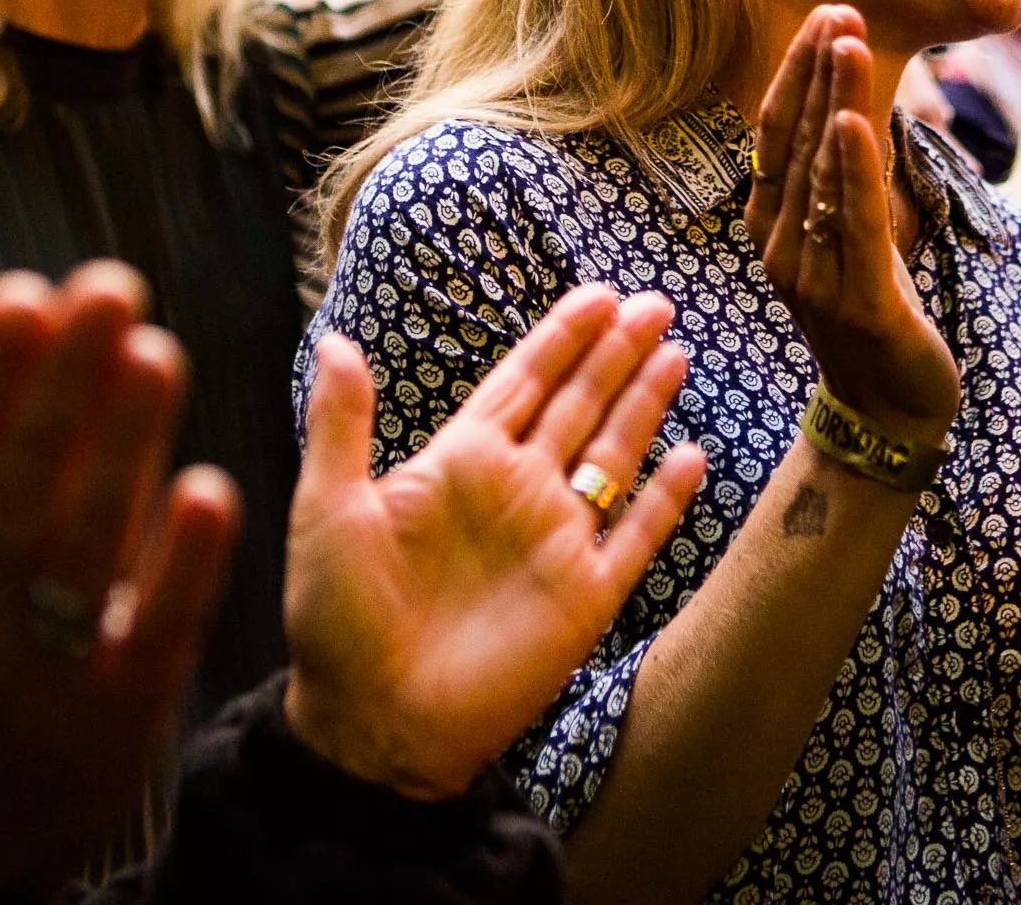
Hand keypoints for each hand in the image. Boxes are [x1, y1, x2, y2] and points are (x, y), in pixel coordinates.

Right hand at [0, 263, 239, 894]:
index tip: (22, 292)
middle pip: (19, 489)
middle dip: (65, 382)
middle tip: (112, 286)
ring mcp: (34, 683)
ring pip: (85, 547)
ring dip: (126, 447)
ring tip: (159, 352)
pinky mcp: (110, 729)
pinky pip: (151, 637)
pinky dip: (182, 567)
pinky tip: (212, 488)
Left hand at [285, 300, 705, 800]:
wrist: (372, 725)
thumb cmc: (336, 622)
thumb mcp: (328, 509)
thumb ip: (344, 425)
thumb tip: (334, 340)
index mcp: (459, 465)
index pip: (521, 384)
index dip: (560, 338)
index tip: (598, 294)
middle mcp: (514, 493)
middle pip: (578, 405)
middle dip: (616, 353)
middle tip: (655, 302)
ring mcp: (554, 543)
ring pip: (613, 456)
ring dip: (644, 405)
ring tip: (676, 352)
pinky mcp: (584, 597)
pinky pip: (636, 537)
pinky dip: (664, 498)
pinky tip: (692, 456)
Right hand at [745, 8, 961, 444]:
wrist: (887, 411)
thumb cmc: (872, 313)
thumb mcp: (850, 235)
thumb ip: (843, 178)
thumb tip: (855, 104)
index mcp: (771, 225)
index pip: (777, 132)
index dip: (798, 72)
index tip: (827, 16)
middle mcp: (779, 245)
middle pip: (795, 140)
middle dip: (818, 70)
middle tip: (840, 8)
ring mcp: (812, 275)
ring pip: (821, 171)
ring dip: (836, 98)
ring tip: (849, 41)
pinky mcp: (857, 300)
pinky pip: (855, 222)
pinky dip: (853, 167)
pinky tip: (856, 118)